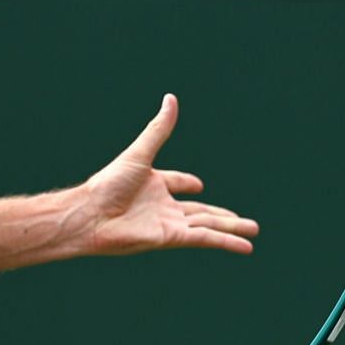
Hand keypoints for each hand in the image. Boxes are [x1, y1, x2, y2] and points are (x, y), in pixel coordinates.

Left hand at [79, 95, 258, 255]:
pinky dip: (224, 242)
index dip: (187, 183)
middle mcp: (162, 205)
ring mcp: (167, 223)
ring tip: (253, 232)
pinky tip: (244, 246)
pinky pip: (203, 239)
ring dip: (230, 229)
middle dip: (223, 216)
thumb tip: (171, 98)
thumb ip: (159, 129)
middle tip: (244, 221)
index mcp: (153, 184)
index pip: (176, 183)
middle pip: (201, 211)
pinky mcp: (170, 238)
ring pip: (207, 225)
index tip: (197, 185)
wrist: (91, 215)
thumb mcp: (140, 153)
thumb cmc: (108, 184)